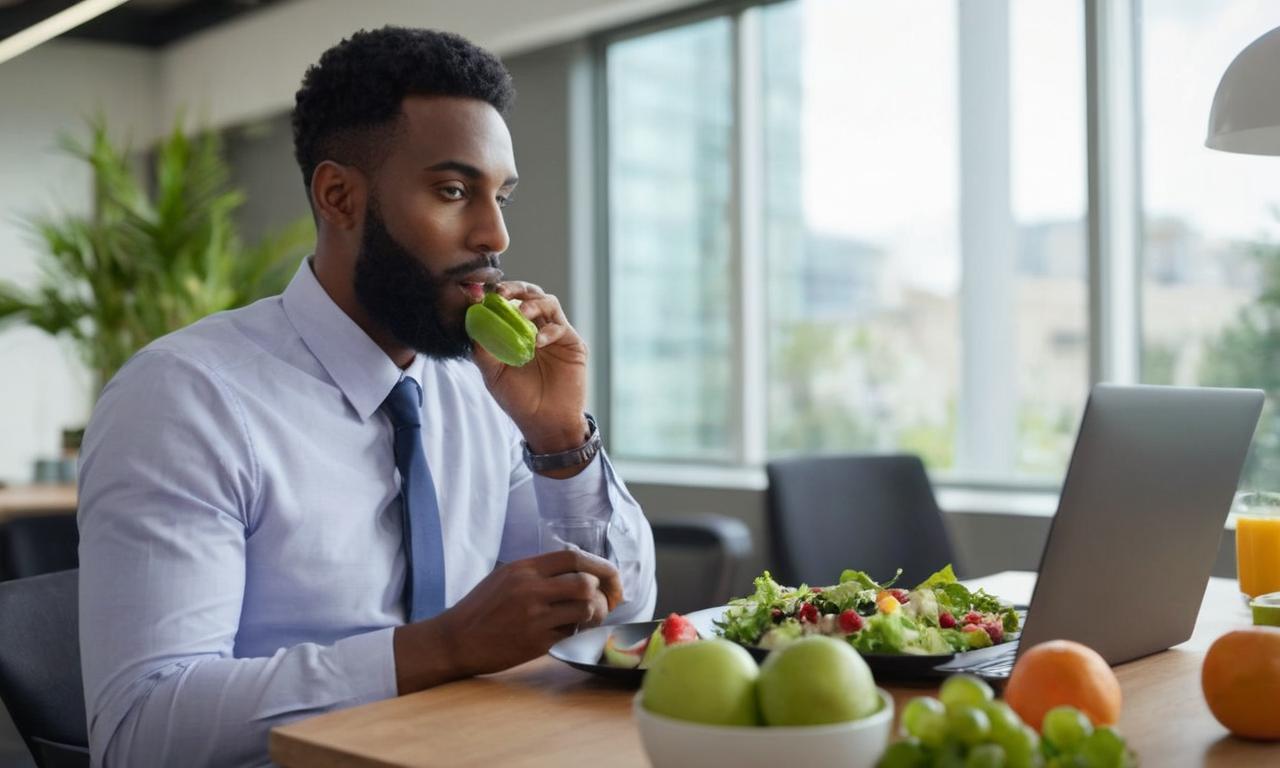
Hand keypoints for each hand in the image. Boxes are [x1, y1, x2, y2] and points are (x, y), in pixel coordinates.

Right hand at [393, 550, 622, 692]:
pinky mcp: (535, 643)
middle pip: (586, 583)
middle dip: (604, 593)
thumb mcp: (506, 576)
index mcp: (524, 568)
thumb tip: (581, 571)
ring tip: (588, 618)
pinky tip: (569, 631)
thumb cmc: (481, 607)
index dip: (601, 566)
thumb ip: (540, 572)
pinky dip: (577, 632)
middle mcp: (530, 589)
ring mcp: (533, 617)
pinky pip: (571, 634)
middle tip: (607, 603)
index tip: (612, 578)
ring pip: (584, 610)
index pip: (574, 557)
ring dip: (594, 614)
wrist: (455, 640)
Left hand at [471, 282, 588, 453]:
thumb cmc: (519, 399)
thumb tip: (473, 322)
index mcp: (517, 331)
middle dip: (516, 289)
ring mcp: (556, 334)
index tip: (482, 294)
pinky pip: (560, 327)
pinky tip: (536, 343)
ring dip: (532, 304)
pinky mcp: (572, 344)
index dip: (497, 295)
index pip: (509, 303)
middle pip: (530, 294)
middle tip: (502, 293)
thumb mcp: (493, 375)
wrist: (545, 422)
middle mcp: (537, 328)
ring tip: (520, 315)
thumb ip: (483, 350)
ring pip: (547, 302)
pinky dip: (547, 331)